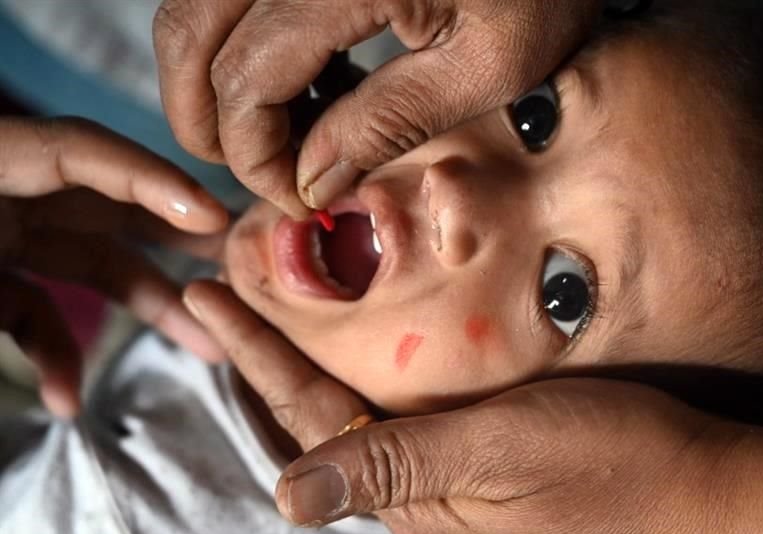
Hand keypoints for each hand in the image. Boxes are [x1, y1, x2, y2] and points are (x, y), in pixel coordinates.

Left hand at [1, 116, 228, 416]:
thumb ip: (14, 297)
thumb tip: (110, 294)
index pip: (81, 151)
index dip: (152, 178)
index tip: (216, 220)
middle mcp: (9, 196)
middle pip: (115, 207)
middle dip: (187, 235)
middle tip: (254, 262)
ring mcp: (5, 240)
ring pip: (96, 268)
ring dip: (154, 309)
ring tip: (211, 350)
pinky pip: (40, 316)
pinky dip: (62, 358)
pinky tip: (68, 402)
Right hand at [153, 0, 604, 216]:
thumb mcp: (487, 66)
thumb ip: (388, 123)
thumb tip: (313, 182)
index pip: (245, 82)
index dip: (257, 158)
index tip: (299, 200)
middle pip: (191, 34)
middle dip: (208, 121)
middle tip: (261, 175)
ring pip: (199, 7)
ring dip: (221, 78)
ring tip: (291, 132)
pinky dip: (248, 40)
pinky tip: (312, 78)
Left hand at [177, 284, 742, 533]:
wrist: (712, 497)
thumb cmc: (615, 463)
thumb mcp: (503, 452)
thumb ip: (396, 467)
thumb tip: (285, 499)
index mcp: (420, 499)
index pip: (312, 418)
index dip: (256, 354)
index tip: (206, 295)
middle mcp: (430, 506)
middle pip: (325, 429)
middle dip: (269, 366)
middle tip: (224, 305)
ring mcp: (465, 498)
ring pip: (364, 433)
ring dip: (314, 382)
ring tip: (272, 334)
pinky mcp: (500, 482)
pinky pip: (409, 436)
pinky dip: (370, 399)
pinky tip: (368, 379)